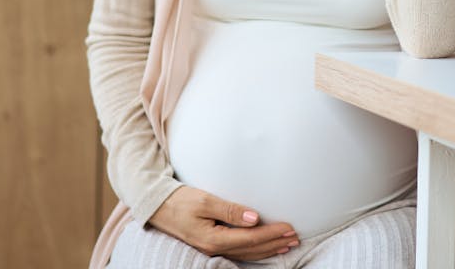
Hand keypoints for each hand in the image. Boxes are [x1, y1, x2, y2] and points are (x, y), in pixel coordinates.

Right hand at [149, 186, 298, 259]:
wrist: (159, 207)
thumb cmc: (181, 200)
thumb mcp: (205, 201)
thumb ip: (230, 210)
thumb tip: (254, 217)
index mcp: (213, 239)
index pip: (250, 238)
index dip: (272, 234)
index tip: (290, 228)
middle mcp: (214, 249)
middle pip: (252, 249)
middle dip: (275, 243)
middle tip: (296, 237)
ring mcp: (213, 250)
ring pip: (247, 253)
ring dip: (268, 248)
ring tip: (287, 244)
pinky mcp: (212, 245)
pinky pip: (239, 251)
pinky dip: (256, 249)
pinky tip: (265, 247)